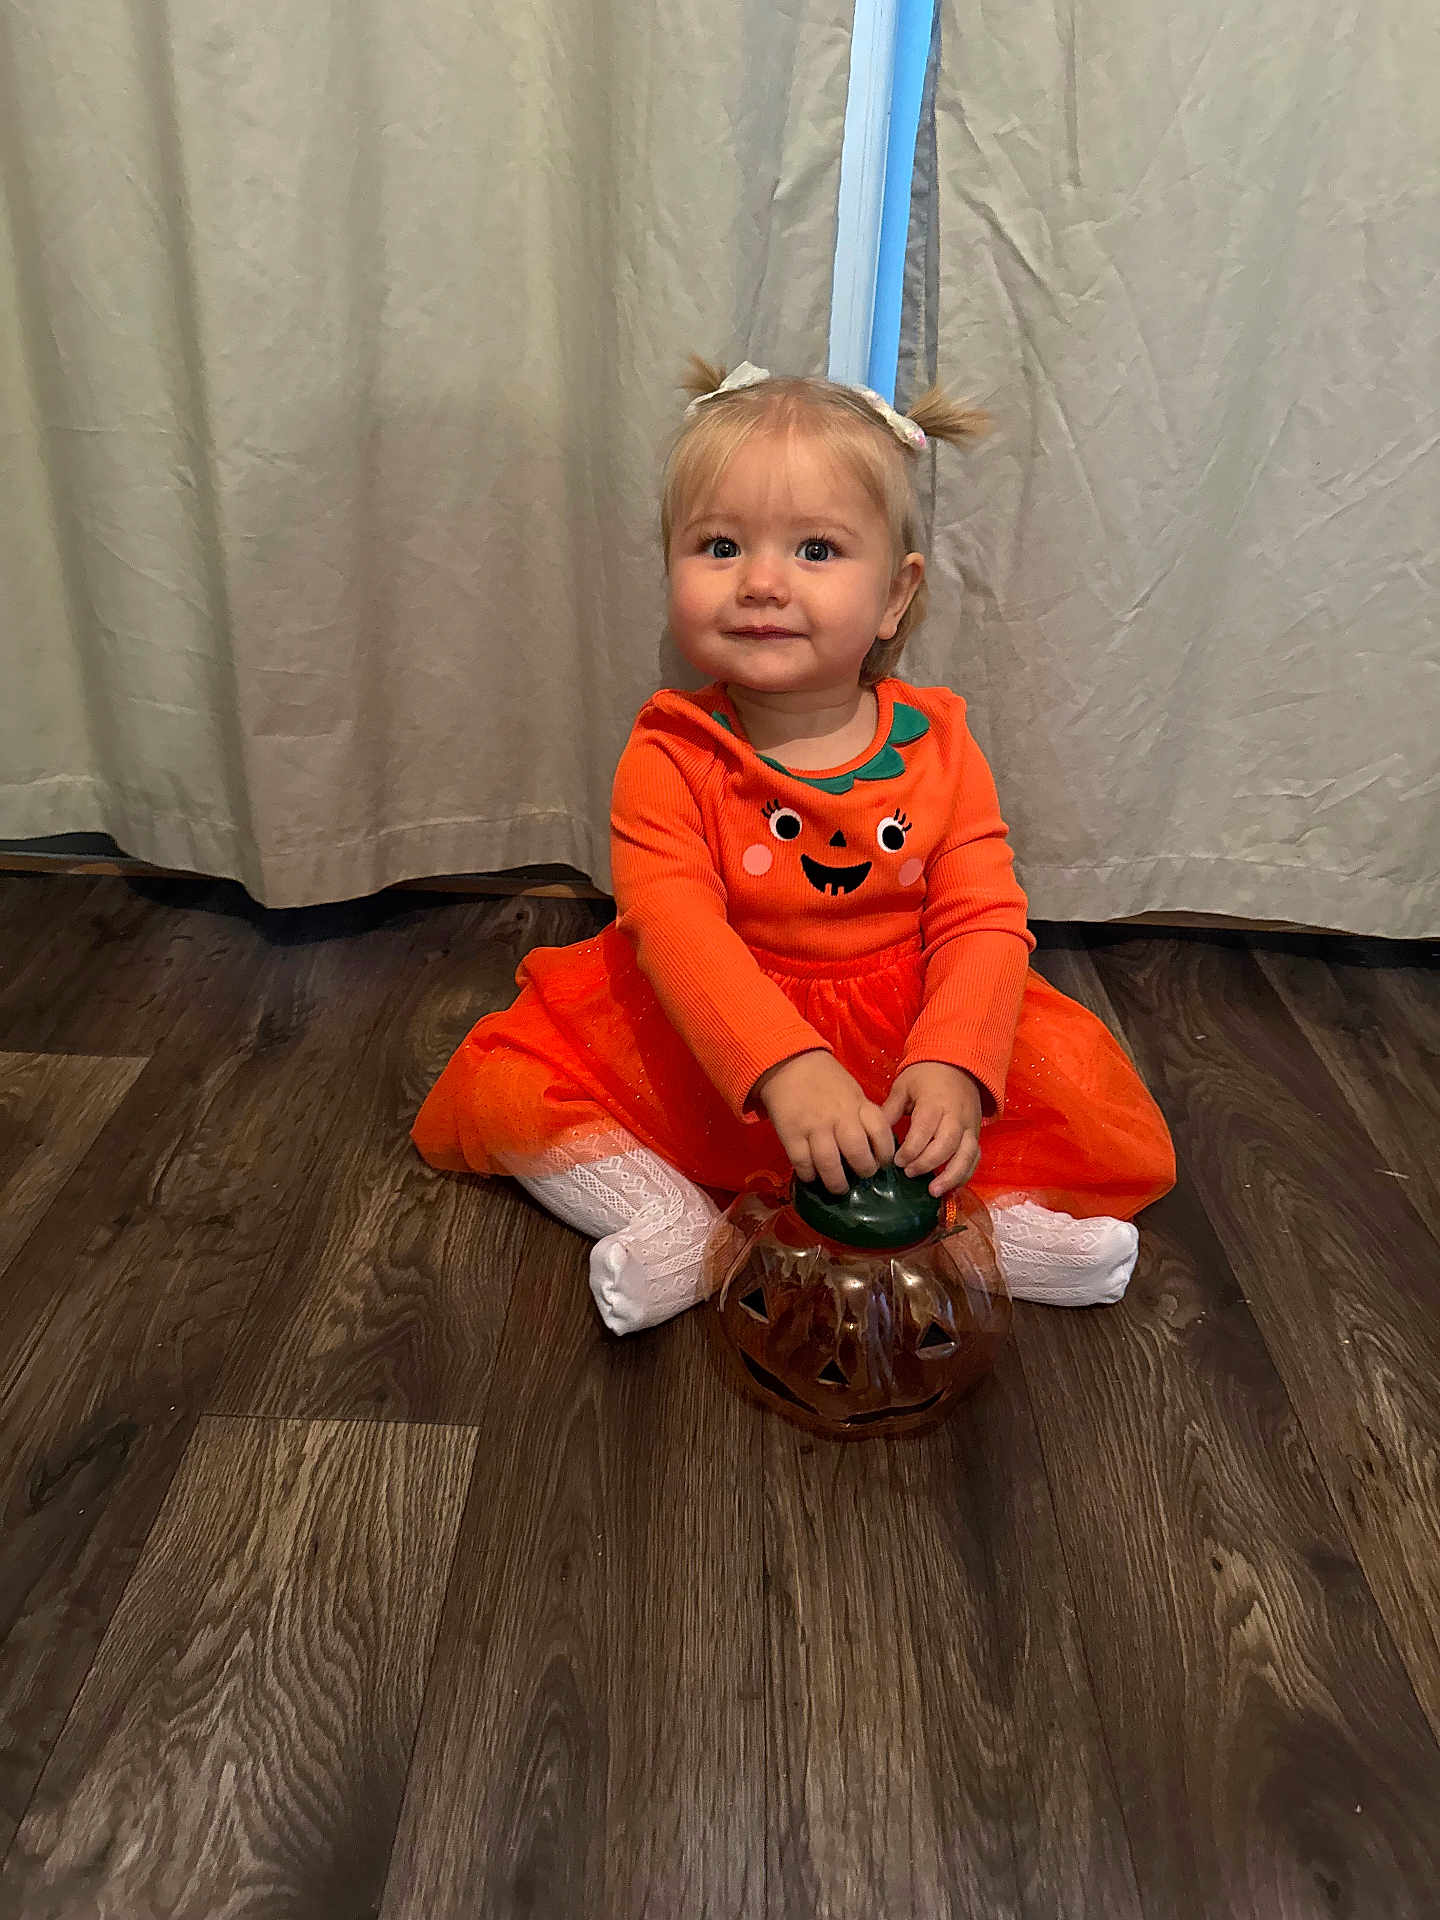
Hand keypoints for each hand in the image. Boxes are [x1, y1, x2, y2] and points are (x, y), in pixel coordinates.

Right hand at [753, 1050, 894, 1194]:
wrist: (789, 1063)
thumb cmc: (825, 1080)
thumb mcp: (852, 1092)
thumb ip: (862, 1115)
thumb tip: (873, 1146)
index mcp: (858, 1104)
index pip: (881, 1132)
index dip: (885, 1152)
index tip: (882, 1162)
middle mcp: (839, 1117)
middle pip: (858, 1153)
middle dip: (863, 1171)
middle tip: (861, 1175)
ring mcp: (814, 1126)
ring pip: (830, 1164)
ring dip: (837, 1182)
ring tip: (839, 1187)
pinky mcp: (791, 1133)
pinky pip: (803, 1163)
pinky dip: (809, 1175)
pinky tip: (812, 1176)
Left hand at [882, 1062, 982, 1197]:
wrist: (958, 1064)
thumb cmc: (925, 1075)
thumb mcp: (903, 1086)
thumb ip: (890, 1110)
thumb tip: (872, 1133)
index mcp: (935, 1103)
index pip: (925, 1129)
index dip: (911, 1149)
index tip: (897, 1161)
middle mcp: (955, 1116)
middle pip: (946, 1145)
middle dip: (927, 1163)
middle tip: (909, 1174)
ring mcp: (969, 1127)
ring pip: (965, 1155)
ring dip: (951, 1176)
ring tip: (933, 1191)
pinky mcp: (975, 1135)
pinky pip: (974, 1158)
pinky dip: (965, 1174)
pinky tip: (950, 1188)